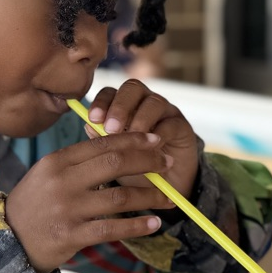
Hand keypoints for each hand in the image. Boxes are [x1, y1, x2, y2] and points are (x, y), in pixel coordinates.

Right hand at [5, 132, 176, 272]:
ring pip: (119, 197)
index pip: (103, 144)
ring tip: (168, 199)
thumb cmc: (34, 205)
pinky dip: (137, 226)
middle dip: (148, 161)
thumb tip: (116, 144)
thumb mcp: (47, 175)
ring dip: (150, 197)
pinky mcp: (71, 235)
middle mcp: (62, 182)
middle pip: (115, 163)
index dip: (134, 140)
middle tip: (168, 164)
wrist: (8, 242)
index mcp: (57, 161)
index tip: (156, 141)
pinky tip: (153, 224)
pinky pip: (113, 228)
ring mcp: (67, 209)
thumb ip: (77, 161)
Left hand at [87, 79, 198, 200]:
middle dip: (120, 106)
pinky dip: (159, 135)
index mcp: (124, 106)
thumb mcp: (115, 156)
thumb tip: (89, 126)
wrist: (164, 185)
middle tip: (110, 129)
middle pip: (132, 87)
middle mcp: (144, 103)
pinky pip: (170, 123)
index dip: (101, 102)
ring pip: (153, 102)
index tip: (93, 118)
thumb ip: (103, 140)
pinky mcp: (181, 126)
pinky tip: (151, 150)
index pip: (110, 92)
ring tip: (131, 139)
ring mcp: (165, 112)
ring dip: (140, 119)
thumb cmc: (135, 167)